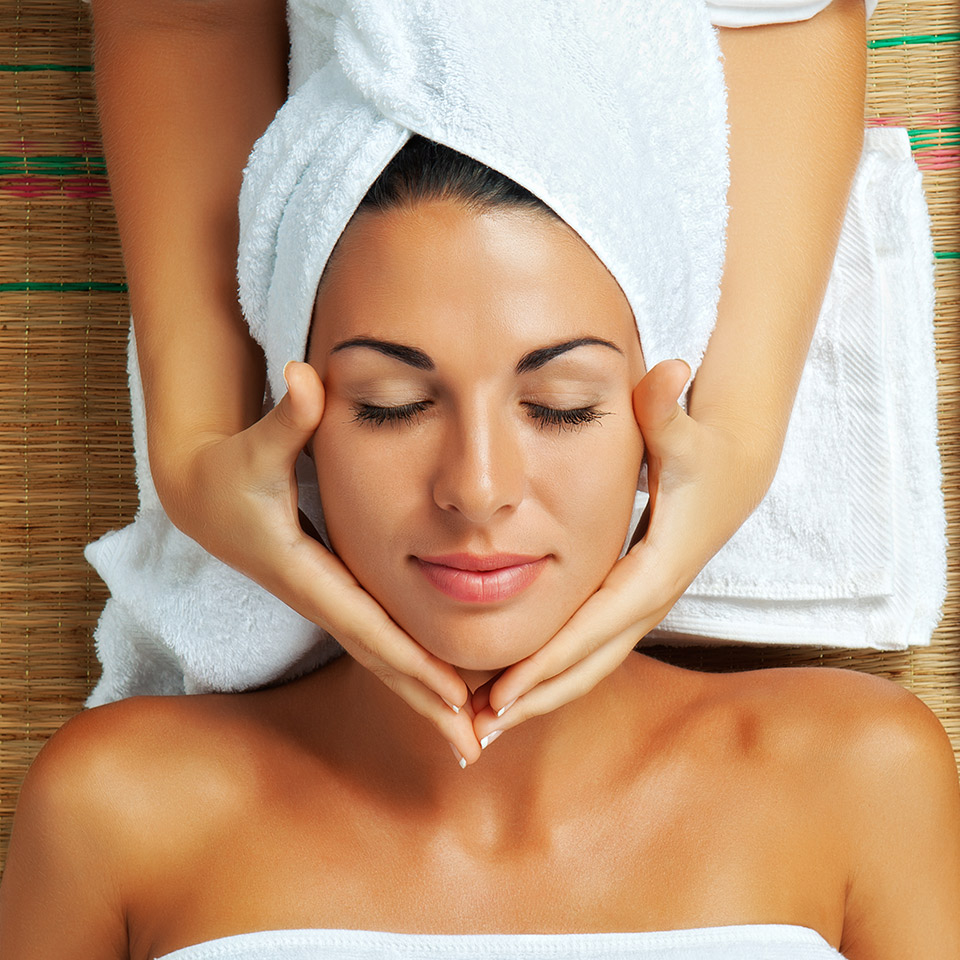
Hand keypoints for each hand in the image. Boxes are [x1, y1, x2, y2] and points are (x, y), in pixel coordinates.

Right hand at [154, 360, 479, 760]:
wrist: (202, 495)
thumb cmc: (230, 470)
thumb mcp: (255, 446)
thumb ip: (285, 418)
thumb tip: (304, 375)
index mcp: (308, 573)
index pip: (370, 627)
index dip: (412, 663)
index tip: (454, 700)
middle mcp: (323, 596)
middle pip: (383, 660)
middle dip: (427, 704)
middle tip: (476, 747)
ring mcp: (331, 599)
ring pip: (384, 657)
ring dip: (423, 696)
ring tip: (470, 733)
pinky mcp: (336, 593)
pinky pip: (381, 639)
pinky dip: (411, 668)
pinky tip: (443, 686)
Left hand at [470, 358, 775, 754]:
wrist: (734, 468)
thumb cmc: (703, 450)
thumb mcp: (685, 430)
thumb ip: (669, 409)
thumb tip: (672, 369)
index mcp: (654, 569)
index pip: (594, 628)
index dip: (547, 663)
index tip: (500, 695)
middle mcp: (647, 598)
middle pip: (587, 664)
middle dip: (534, 699)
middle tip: (476, 732)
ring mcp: (641, 604)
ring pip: (587, 665)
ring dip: (538, 696)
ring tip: (483, 722)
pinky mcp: (630, 599)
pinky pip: (588, 647)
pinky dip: (552, 673)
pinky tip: (514, 684)